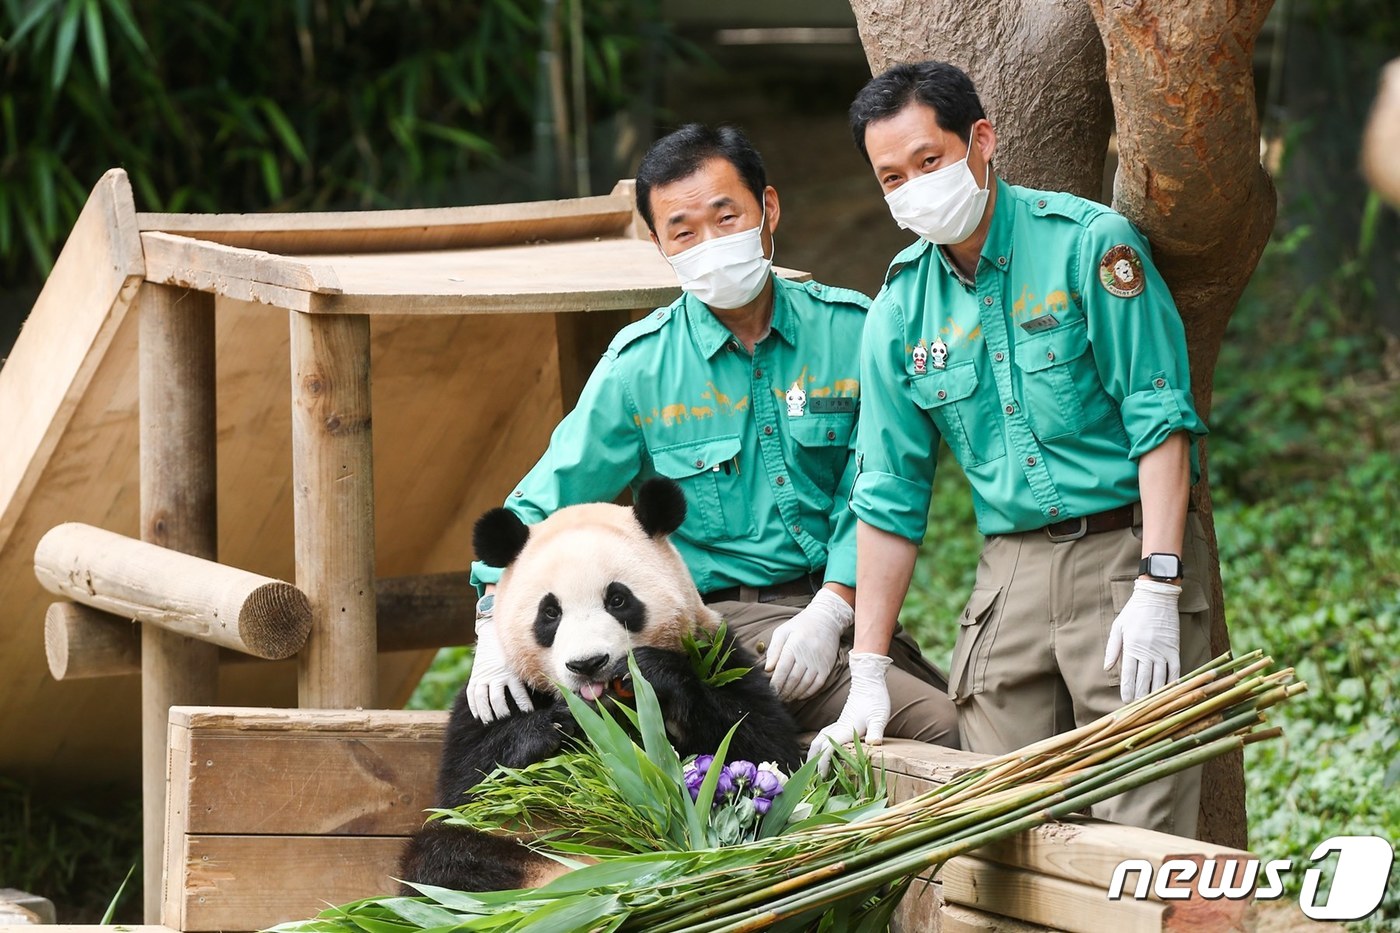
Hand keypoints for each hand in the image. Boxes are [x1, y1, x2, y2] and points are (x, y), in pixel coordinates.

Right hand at [467, 618, 533, 721]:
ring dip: (485, 713)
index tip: (529, 716)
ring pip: (482, 697)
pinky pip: (472, 693)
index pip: (519, 694)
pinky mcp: (475, 676)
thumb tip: (547, 694)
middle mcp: (497, 675)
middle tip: (506, 722)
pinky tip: (478, 715)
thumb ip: (529, 678)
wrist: (492, 635)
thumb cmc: (513, 654)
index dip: (524, 706)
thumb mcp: (521, 663)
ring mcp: (484, 676)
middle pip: (497, 699)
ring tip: (489, 723)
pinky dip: (474, 706)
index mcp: (512, 672)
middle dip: (502, 713)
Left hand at [764, 588, 852, 700]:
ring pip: (805, 684)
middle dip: (783, 691)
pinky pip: (817, 685)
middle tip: (776, 698)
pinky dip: (807, 693)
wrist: (827, 619)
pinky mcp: (827, 667)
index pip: (782, 669)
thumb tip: (767, 669)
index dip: (775, 683)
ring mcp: (818, 662)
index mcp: (794, 645)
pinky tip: (799, 695)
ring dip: (794, 694)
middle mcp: (807, 655)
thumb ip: (774, 650)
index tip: (770, 691)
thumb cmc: (801, 625)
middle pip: (793, 679)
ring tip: (786, 698)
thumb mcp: (783, 631)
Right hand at [805, 652, 891, 772]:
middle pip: (817, 745)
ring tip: (812, 766)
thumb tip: (874, 744)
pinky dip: (819, 745)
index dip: (822, 764)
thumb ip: (876, 730)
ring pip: (818, 739)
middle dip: (811, 761)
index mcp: (845, 730)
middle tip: (811, 776)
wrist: (869, 681)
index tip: (820, 777)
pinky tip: (823, 749)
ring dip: (813, 753)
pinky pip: (824, 735)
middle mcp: (838, 728)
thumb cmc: (875, 699)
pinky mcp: (841, 722)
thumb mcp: (879, 716)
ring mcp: (838, 724)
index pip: (828, 749)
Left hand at [1104, 579, 1181, 701]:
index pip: (1128, 675)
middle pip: (1143, 681)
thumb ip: (1113, 649)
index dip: (1127, 690)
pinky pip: (1175, 671)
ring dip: (1155, 694)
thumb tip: (1106, 668)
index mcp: (1131, 647)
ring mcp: (1162, 651)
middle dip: (1140, 696)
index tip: (1126, 702)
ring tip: (1152, 706)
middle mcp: (1147, 652)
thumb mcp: (1118, 627)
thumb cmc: (1134, 612)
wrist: (1157, 597)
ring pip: (1159, 679)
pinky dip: (1173, 683)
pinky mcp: (1175, 649)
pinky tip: (1170, 693)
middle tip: (1137, 709)